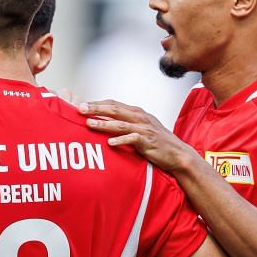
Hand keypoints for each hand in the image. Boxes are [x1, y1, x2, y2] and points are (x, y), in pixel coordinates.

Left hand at [79, 99, 197, 173]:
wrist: (177, 153)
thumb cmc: (156, 142)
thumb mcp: (140, 128)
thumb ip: (124, 123)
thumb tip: (104, 122)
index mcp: (136, 112)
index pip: (113, 104)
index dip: (97, 103)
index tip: (81, 104)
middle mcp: (139, 117)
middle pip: (114, 109)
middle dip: (96, 108)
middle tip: (80, 109)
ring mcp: (144, 129)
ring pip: (120, 124)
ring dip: (104, 123)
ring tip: (89, 124)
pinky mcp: (148, 141)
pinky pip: (132, 139)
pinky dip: (121, 140)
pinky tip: (110, 143)